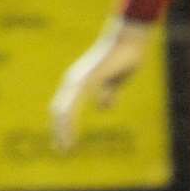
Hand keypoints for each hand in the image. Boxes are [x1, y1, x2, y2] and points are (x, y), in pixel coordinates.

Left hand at [51, 17, 153, 150]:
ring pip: (63, 110)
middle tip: (61, 151)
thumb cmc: (125, 57)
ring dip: (62, 131)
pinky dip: (71, 122)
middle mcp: (74, 80)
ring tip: (65, 149)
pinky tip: (72, 135)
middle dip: (58, 132)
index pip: (63, 106)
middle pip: (58, 110)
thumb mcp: (115, 81)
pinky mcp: (89, 80)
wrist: (131, 40)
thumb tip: (102, 108)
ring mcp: (80, 79)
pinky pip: (75, 104)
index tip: (63, 142)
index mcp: (79, 81)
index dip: (62, 124)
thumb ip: (108, 93)